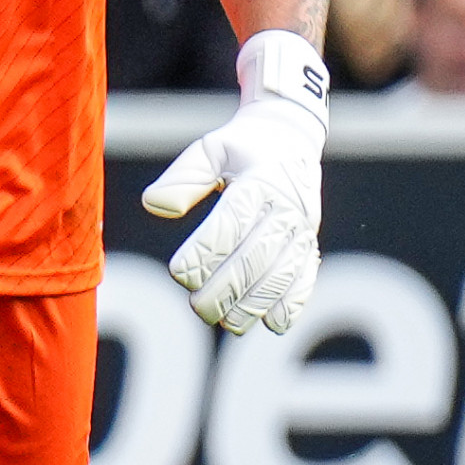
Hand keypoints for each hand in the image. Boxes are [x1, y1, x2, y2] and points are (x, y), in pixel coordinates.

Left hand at [140, 30, 326, 333]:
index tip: (177, 272)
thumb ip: (183, 177)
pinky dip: (292, 304)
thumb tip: (154, 206)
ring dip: (254, 305)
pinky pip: (306, 279)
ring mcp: (302, 230)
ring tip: (225, 321)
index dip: (204, 252)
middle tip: (197, 307)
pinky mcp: (310, 245)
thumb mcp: (210, 149)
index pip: (231, 224)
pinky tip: (271, 324)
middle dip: (225, 289)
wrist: (291, 139)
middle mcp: (286, 209)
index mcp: (259, 183)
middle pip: (256, 258)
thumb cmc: (241, 147)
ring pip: (282, 276)